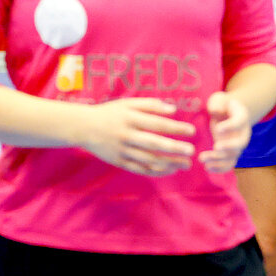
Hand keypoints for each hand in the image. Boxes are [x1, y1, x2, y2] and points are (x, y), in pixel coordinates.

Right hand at [78, 97, 196, 176]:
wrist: (84, 127)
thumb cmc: (111, 113)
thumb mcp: (128, 104)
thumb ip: (151, 105)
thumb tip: (174, 110)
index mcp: (130, 119)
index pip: (157, 124)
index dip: (175, 128)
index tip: (192, 131)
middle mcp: (126, 135)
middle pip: (154, 144)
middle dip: (174, 149)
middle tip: (192, 152)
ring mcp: (122, 151)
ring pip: (148, 159)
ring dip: (169, 163)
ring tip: (185, 164)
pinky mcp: (119, 162)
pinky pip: (140, 169)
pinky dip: (156, 171)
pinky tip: (170, 170)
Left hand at [198, 92, 250, 173]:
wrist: (229, 114)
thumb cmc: (222, 105)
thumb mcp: (219, 99)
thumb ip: (217, 103)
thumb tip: (215, 111)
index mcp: (241, 117)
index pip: (239, 122)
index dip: (230, 126)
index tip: (217, 129)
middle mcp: (243, 133)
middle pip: (240, 143)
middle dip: (228, 147)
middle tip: (215, 147)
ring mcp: (238, 145)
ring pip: (233, 156)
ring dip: (219, 160)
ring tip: (202, 160)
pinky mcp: (231, 153)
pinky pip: (229, 164)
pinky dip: (220, 169)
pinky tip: (207, 168)